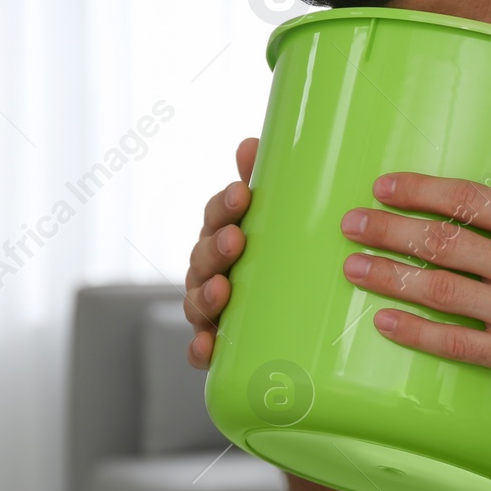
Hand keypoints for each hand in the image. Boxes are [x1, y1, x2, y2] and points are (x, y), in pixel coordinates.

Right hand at [185, 137, 258, 367]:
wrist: (293, 317)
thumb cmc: (279, 254)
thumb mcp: (277, 219)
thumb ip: (267, 182)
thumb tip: (252, 142)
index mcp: (224, 233)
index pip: (216, 215)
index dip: (225, 204)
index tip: (242, 194)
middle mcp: (210, 269)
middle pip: (202, 256)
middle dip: (216, 247)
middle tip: (236, 240)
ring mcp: (209, 306)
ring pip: (196, 299)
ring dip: (206, 294)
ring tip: (223, 289)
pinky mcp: (215, 342)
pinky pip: (201, 347)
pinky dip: (200, 348)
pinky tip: (208, 348)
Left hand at [339, 128, 490, 403]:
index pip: (468, 200)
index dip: (420, 190)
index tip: (383, 186)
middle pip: (441, 243)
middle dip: (388, 230)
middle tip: (350, 223)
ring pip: (438, 290)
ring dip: (389, 277)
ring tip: (352, 266)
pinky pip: (455, 343)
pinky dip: (415, 333)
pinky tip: (384, 322)